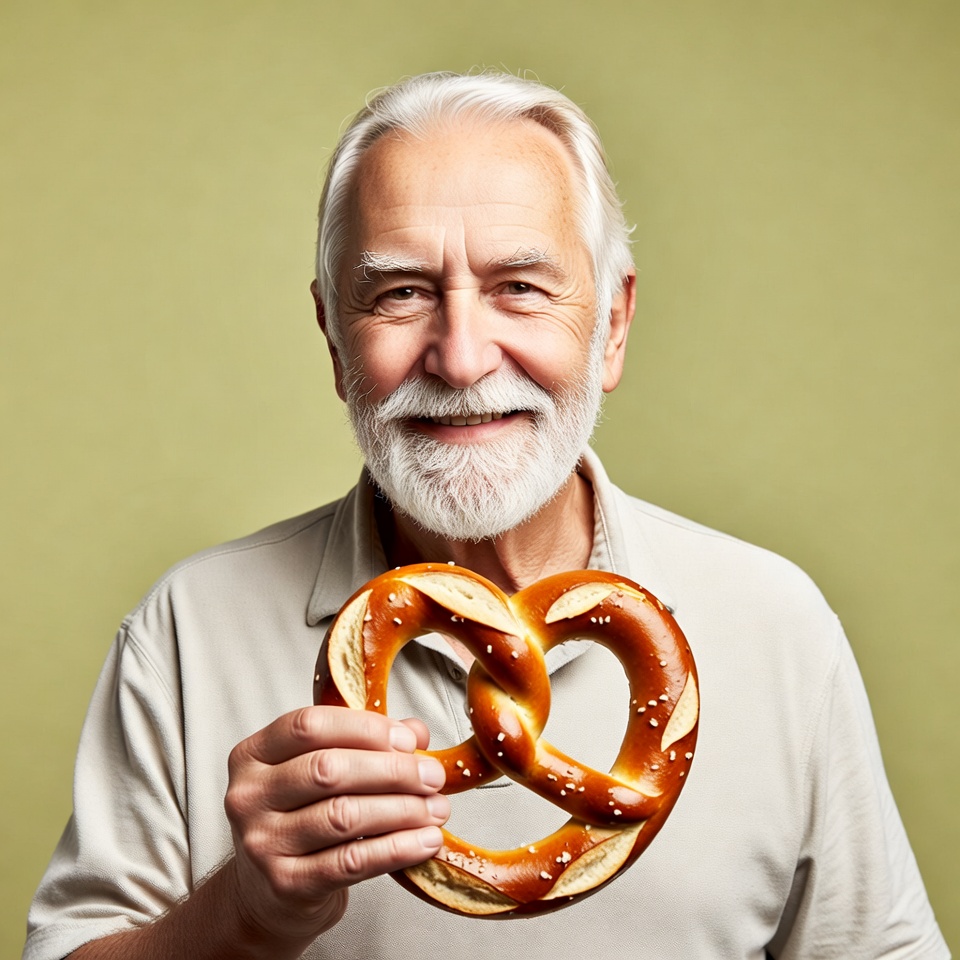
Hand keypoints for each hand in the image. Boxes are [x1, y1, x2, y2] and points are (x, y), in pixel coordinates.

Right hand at [223, 706, 448, 947]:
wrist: (265, 895)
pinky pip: (351, 862)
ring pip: (344, 816)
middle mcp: (249, 796)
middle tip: (433, 777)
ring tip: (437, 810)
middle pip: (329, 769)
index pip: (309, 726)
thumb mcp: (319, 773)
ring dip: (403, 810)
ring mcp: (262, 842)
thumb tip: (415, 732)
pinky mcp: (285, 885)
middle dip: (393, 771)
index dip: (365, 728)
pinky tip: (425, 841)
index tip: (409, 742)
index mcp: (253, 754)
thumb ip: (364, 744)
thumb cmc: (300, 819)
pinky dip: (397, 848)